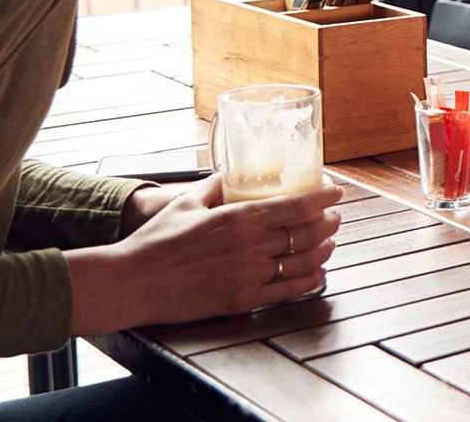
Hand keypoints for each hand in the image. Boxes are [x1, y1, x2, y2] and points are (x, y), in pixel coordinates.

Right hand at [69, 175, 342, 334]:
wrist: (132, 282)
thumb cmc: (155, 241)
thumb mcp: (186, 203)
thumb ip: (214, 185)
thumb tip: (231, 170)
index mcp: (238, 218)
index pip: (296, 205)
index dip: (323, 199)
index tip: (337, 193)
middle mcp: (250, 246)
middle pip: (306, 232)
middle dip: (328, 223)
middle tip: (335, 218)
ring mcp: (249, 274)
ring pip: (303, 261)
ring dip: (323, 250)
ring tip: (329, 243)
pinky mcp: (243, 300)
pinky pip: (289, 290)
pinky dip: (309, 280)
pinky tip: (317, 273)